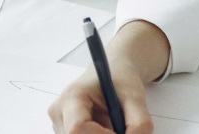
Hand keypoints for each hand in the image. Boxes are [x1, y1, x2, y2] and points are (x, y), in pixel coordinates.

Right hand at [49, 20, 167, 133]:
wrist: (113, 71)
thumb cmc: (121, 79)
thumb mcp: (135, 97)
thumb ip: (139, 122)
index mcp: (72, 96)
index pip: (77, 128)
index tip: (121, 133)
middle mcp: (59, 112)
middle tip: (122, 130)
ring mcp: (58, 124)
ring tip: (112, 124)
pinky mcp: (63, 131)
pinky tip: (104, 128)